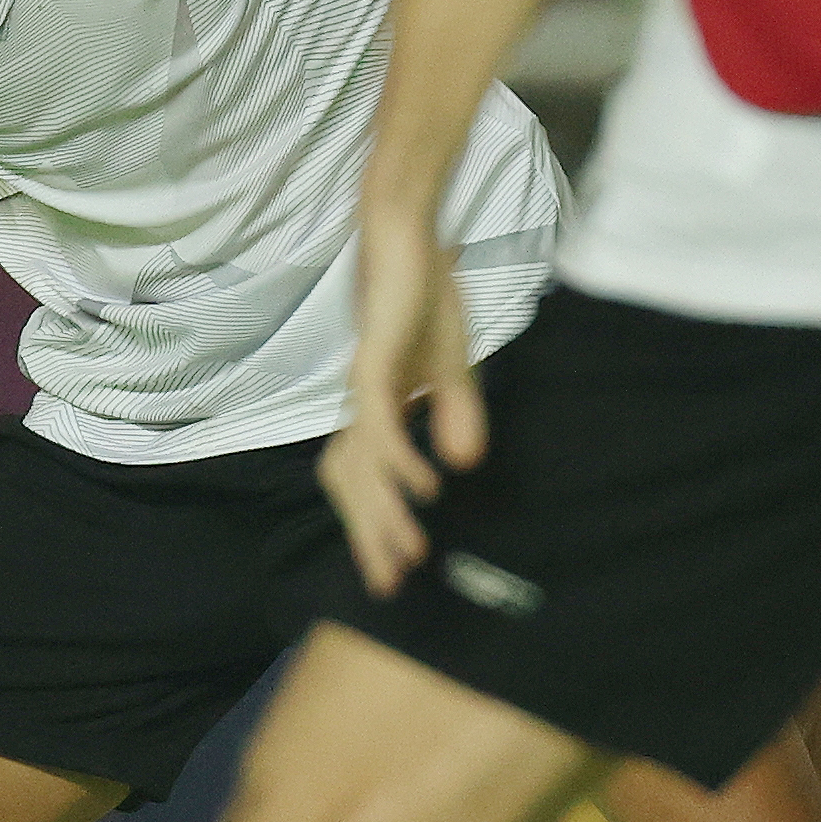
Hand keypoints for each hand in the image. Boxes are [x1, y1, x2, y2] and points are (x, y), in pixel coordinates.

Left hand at [318, 216, 484, 596]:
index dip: (374, 525)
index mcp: (374, 409)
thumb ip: (456, 413)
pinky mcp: (373, 364)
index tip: (391, 572)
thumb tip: (466, 464)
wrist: (406, 235)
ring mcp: (362, 387)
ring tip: (408, 552)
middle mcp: (359, 406)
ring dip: (384, 511)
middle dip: (371, 537)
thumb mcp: (451, 365)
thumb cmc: (423, 295)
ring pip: (364, 465)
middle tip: (389, 586)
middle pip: (354, 486)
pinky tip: (423, 487)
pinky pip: (381, 425)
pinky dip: (400, 460)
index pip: (365, 480)